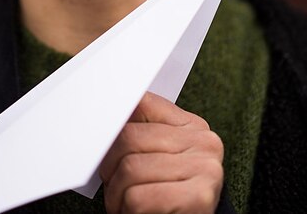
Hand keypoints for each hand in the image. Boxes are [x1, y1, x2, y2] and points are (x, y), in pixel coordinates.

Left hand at [100, 92, 223, 213]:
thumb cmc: (169, 196)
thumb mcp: (159, 159)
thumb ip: (142, 133)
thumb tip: (107, 117)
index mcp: (192, 126)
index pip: (142, 104)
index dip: (115, 124)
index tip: (102, 141)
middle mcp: (203, 143)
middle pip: (129, 137)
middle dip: (110, 167)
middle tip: (112, 186)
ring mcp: (204, 168)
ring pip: (130, 168)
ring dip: (116, 194)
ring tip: (124, 203)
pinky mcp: (198, 197)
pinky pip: (138, 197)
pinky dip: (127, 210)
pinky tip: (136, 213)